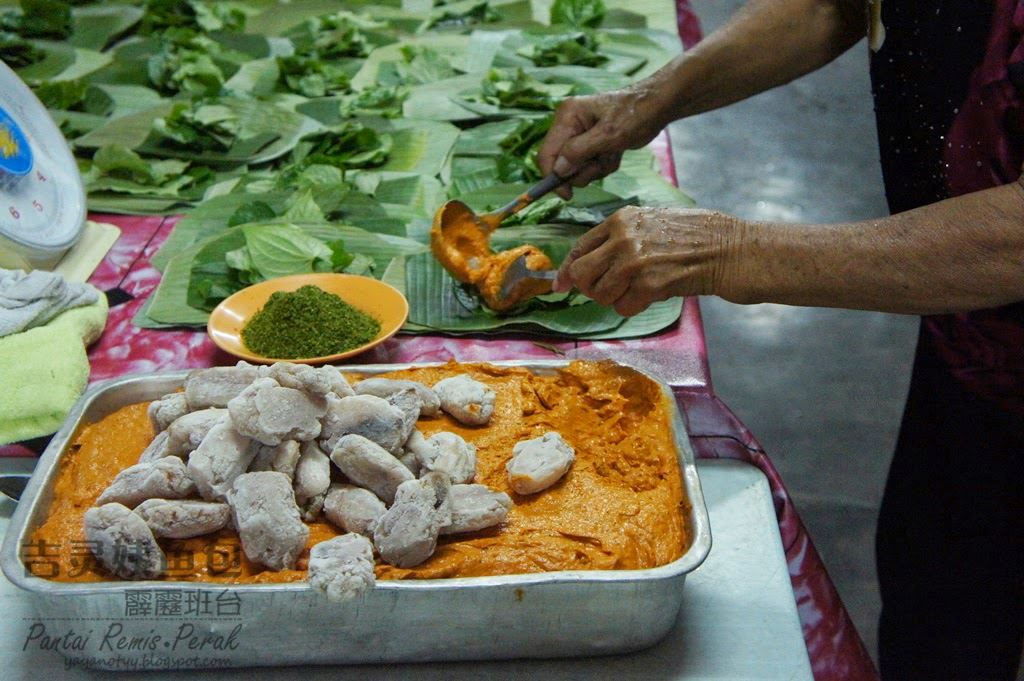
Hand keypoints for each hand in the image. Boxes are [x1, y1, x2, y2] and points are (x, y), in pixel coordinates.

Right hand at [538, 82, 672, 198]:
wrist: (658, 107)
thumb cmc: (636, 114)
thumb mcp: (608, 134)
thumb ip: (580, 152)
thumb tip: (558, 170)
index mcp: (567, 116)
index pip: (547, 153)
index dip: (553, 176)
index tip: (567, 194)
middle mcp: (569, 125)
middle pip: (561, 164)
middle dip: (583, 170)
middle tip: (601, 163)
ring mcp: (580, 135)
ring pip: (577, 168)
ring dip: (596, 168)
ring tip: (612, 153)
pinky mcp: (591, 144)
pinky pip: (590, 166)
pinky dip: (604, 165)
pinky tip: (615, 153)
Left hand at [554, 206, 743, 315]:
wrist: (730, 250)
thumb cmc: (698, 236)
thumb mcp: (653, 222)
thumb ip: (622, 237)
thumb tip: (593, 262)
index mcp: (622, 219)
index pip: (580, 247)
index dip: (566, 270)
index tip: (559, 286)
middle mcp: (623, 237)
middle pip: (581, 273)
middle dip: (589, 288)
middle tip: (606, 292)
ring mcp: (634, 261)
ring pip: (600, 294)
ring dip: (614, 299)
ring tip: (636, 291)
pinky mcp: (648, 284)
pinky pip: (623, 307)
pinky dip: (633, 307)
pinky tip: (651, 296)